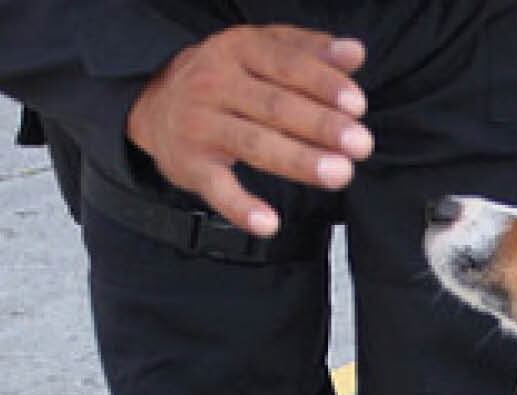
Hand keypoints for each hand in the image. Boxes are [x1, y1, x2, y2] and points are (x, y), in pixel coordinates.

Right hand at [126, 26, 369, 237]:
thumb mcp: (259, 50)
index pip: (286, 65)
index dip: (323, 84)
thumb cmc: (222, 77)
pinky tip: (269, 224)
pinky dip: (241, 208)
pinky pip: (218, 189)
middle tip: (361, 144)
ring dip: (299, 161)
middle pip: (275, 106)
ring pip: (254, 145)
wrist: (155, 103)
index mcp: (237, 49)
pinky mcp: (190, 165)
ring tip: (339, 174)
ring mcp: (200, 127)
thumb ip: (309, 50)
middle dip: (321, 126)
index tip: (357, 105)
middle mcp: (214, 85)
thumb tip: (355, 53)